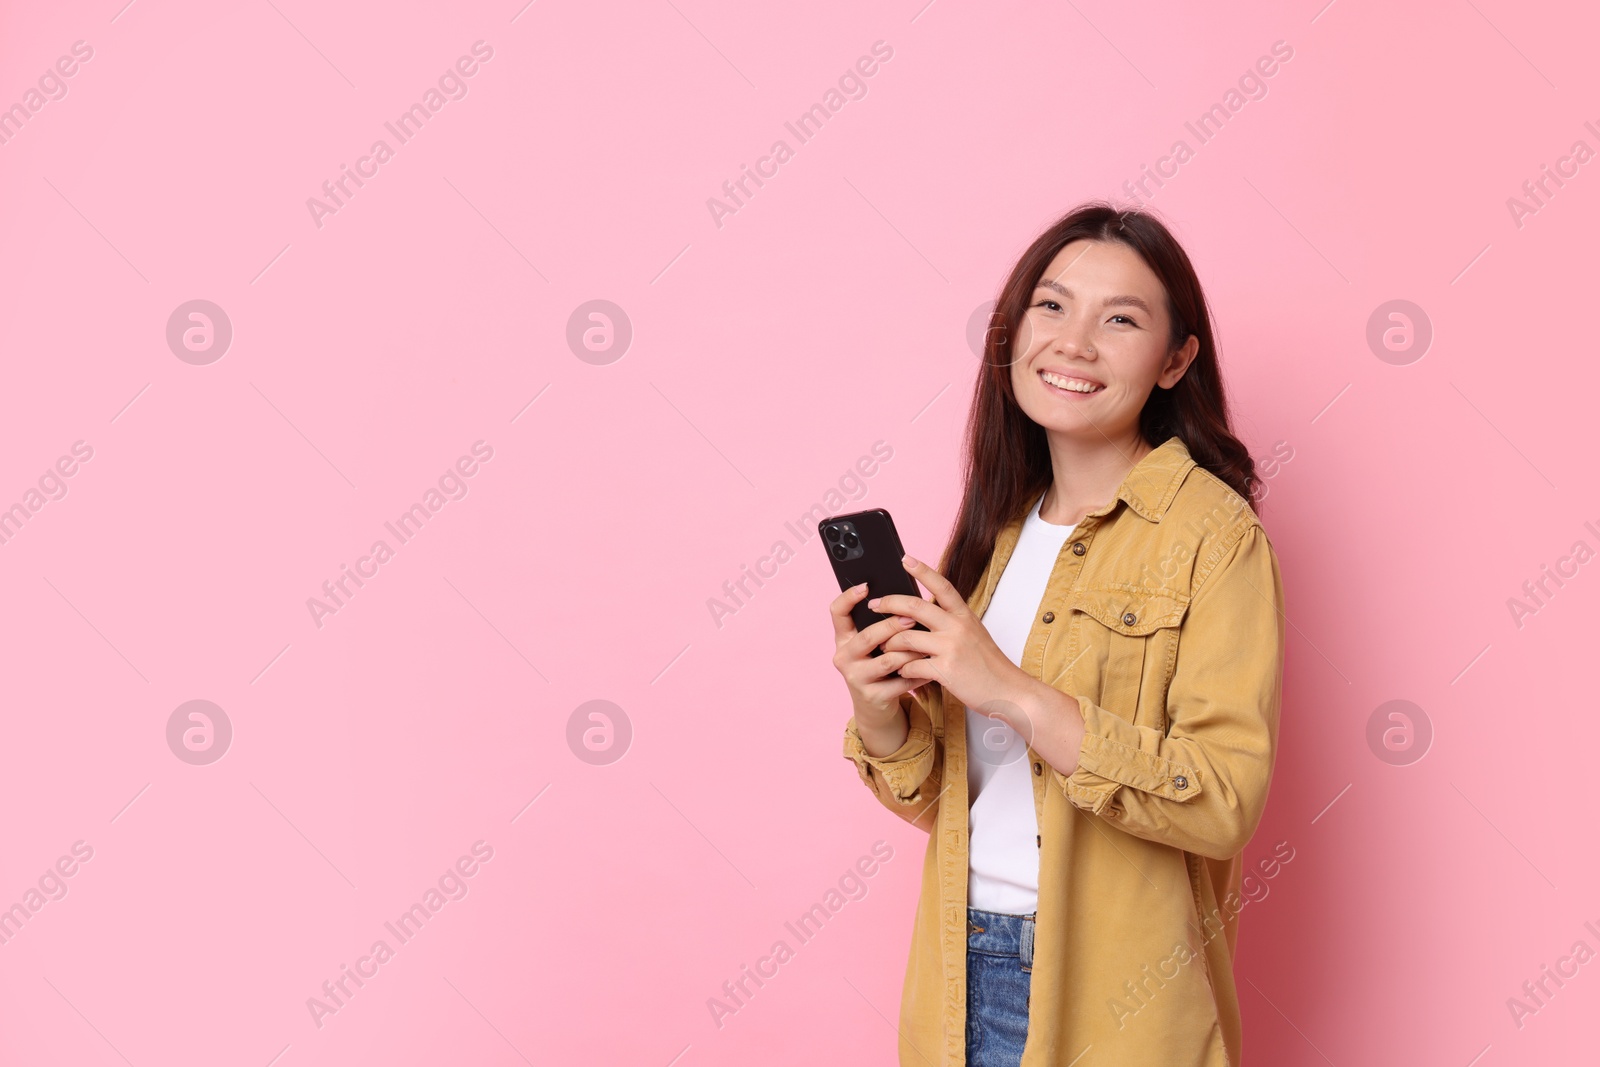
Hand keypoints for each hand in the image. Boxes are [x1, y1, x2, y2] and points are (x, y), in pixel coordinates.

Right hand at [829, 581, 928, 728]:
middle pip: (867, 636)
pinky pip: (901, 680)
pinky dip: (919, 671)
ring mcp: (856, 678)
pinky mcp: (873, 696)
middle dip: (891, 625)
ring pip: (888, 660)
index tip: (866, 585)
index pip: (837, 612)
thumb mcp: (872, 645)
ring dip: (911, 651)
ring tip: (929, 644)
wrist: (875, 706)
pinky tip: (932, 665)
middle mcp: (844, 657)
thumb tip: (906, 597)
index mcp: (843, 639)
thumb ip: (879, 624)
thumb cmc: (879, 666)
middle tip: (912, 618)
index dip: (848, 597)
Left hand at [873, 555, 1030, 720]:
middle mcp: (957, 627)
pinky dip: (902, 668)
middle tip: (874, 604)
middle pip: (915, 606)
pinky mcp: (946, 670)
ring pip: (906, 638)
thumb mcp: (974, 634)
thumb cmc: (989, 665)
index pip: (942, 586)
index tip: (905, 559)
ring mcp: (951, 648)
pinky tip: (902, 670)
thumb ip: (952, 622)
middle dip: (889, 603)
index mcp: (965, 616)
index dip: (922, 571)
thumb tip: (924, 613)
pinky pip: (912, 665)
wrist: (1008, 691)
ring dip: (890, 643)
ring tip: (884, 647)